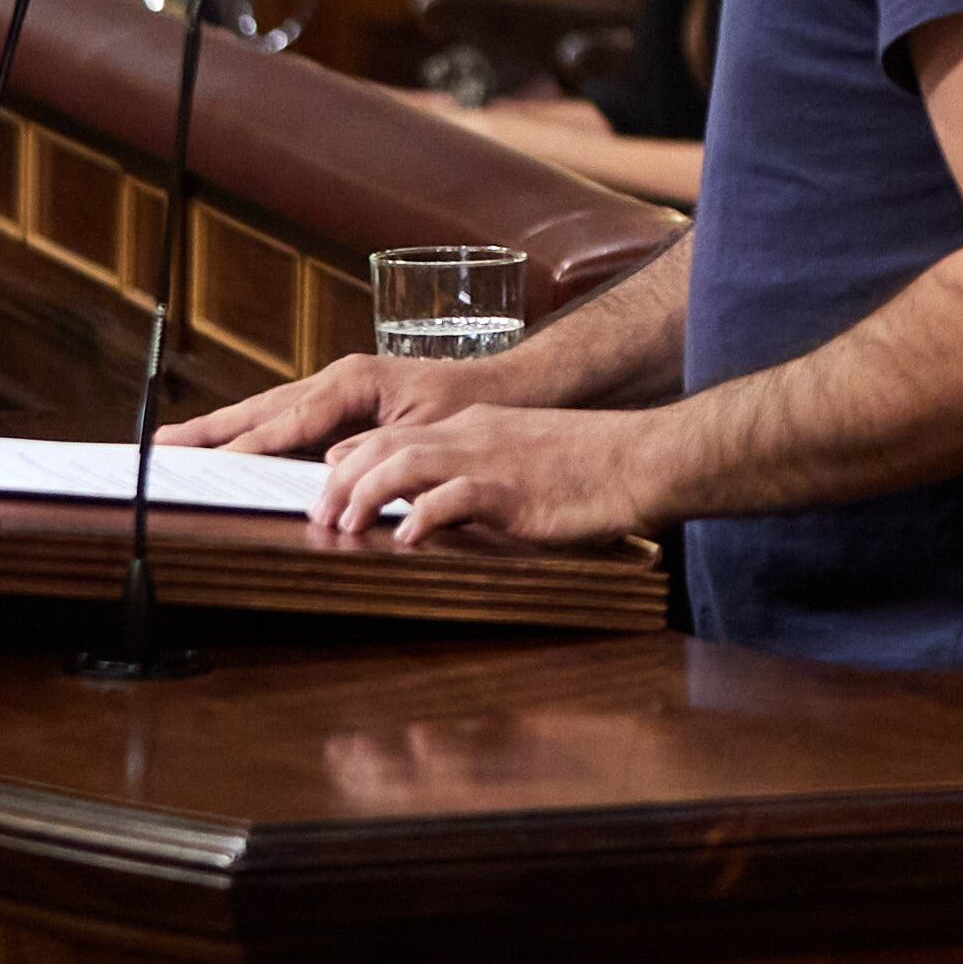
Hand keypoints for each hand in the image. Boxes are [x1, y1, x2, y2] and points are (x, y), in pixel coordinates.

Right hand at [167, 348, 497, 458]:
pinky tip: (227, 446)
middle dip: (210, 429)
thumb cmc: (469, 408)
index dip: (244, 446)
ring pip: (266, 411)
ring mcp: (335, 387)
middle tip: (158, 447)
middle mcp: (336, 379)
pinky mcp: (338, 401)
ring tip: (174, 444)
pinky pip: (284, 417)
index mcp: (353, 383)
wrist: (503, 386)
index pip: (286, 423)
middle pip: (261, 409)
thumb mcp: (425, 430)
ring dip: (221, 428)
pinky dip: (250, 430)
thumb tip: (328, 469)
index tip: (203, 464)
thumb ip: (377, 449)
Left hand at [317, 402, 660, 548]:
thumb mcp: (522, 457)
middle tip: (319, 516)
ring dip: (365, 495)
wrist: (643, 458)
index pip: (392, 434)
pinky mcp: (513, 490)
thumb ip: (477, 472)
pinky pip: (454, 498)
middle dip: (341, 480)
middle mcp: (472, 433)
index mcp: (473, 424)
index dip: (350, 460)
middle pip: (383, 446)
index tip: (326, 489)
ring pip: (405, 463)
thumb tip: (436, 503)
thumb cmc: (590, 465)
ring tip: (345, 526)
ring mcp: (491, 459)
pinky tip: (405, 539)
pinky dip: (421, 516)